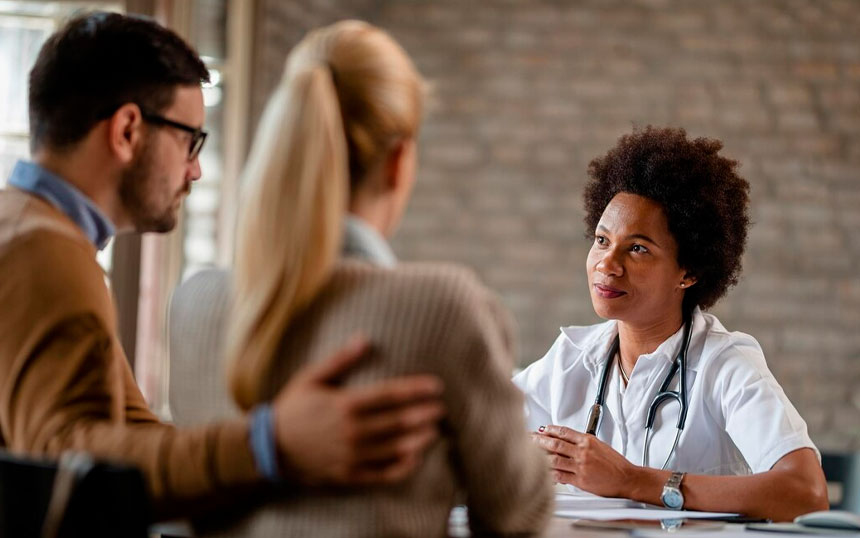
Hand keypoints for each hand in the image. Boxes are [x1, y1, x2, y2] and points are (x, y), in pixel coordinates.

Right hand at [271, 335, 444, 485]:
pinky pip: (381, 474)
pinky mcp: (348, 474)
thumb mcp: (311, 378)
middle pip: (398, 422)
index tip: (436, 386)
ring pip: (395, 448)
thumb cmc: (292, 408)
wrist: (268, 448)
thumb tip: (364, 338)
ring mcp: (351, 455)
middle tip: (441, 409)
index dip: (416, 390)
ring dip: (419, 439)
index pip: (390, 395)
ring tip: (434, 431)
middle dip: (424, 414)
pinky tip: (415, 458)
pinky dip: (401, 467)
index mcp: (345, 404)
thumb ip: (339, 360)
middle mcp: (351, 431)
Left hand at [533, 425, 634, 497]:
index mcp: (588, 441)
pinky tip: (542, 472)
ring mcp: (580, 466)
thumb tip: (567, 440)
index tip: (542, 429)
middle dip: (539, 440)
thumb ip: (583, 443)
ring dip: (540, 456)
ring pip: (554, 459)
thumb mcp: (600, 445)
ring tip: (530, 453)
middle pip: (555, 443)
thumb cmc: (616, 464)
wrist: (626, 478)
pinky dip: (549, 474)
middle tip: (529, 438)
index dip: (550, 429)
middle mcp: (583, 452)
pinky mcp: (580, 480)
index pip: (564, 432)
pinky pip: (560, 476)